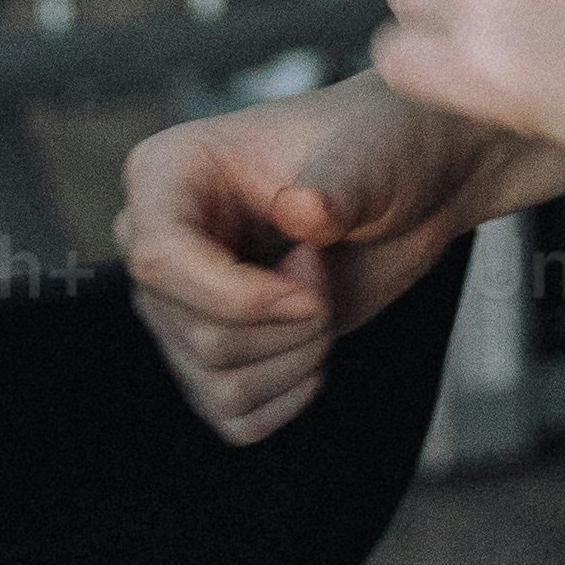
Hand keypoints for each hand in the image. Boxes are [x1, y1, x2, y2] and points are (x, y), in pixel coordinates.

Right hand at [122, 74, 490, 450]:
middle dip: (291, 325)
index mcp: (168, 174)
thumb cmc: (378, 148)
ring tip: (324, 297)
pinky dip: (290, 395)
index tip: (310, 294)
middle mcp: (157, 243)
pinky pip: (232, 415)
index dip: (237, 296)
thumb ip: (335, 186)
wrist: (408, 185)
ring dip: (298, 357)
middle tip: (327, 269)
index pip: (156, 258)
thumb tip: (300, 212)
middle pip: (198, 335)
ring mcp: (180, 304)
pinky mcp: (211, 355)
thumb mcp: (368, 157)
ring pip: (216, 383)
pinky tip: (317, 342)